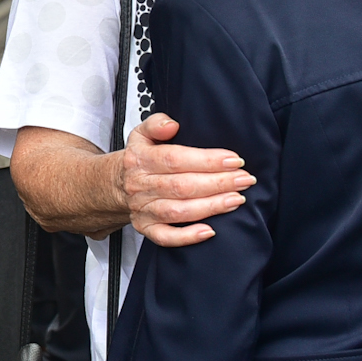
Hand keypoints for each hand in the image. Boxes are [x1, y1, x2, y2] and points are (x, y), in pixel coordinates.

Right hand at [118, 112, 254, 247]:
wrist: (116, 184)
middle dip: (218, 183)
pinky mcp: (145, 228)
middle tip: (245, 180)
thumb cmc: (140, 159)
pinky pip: (165, 237)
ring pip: (178, 211)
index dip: (207, 161)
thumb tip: (172, 125)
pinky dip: (187, 237)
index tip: (234, 161)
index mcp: (140, 159)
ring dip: (210, 207)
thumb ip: (156, 123)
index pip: (175, 159)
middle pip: (182, 186)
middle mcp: (140, 185)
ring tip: (237, 200)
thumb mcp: (142, 134)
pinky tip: (209, 231)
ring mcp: (142, 209)